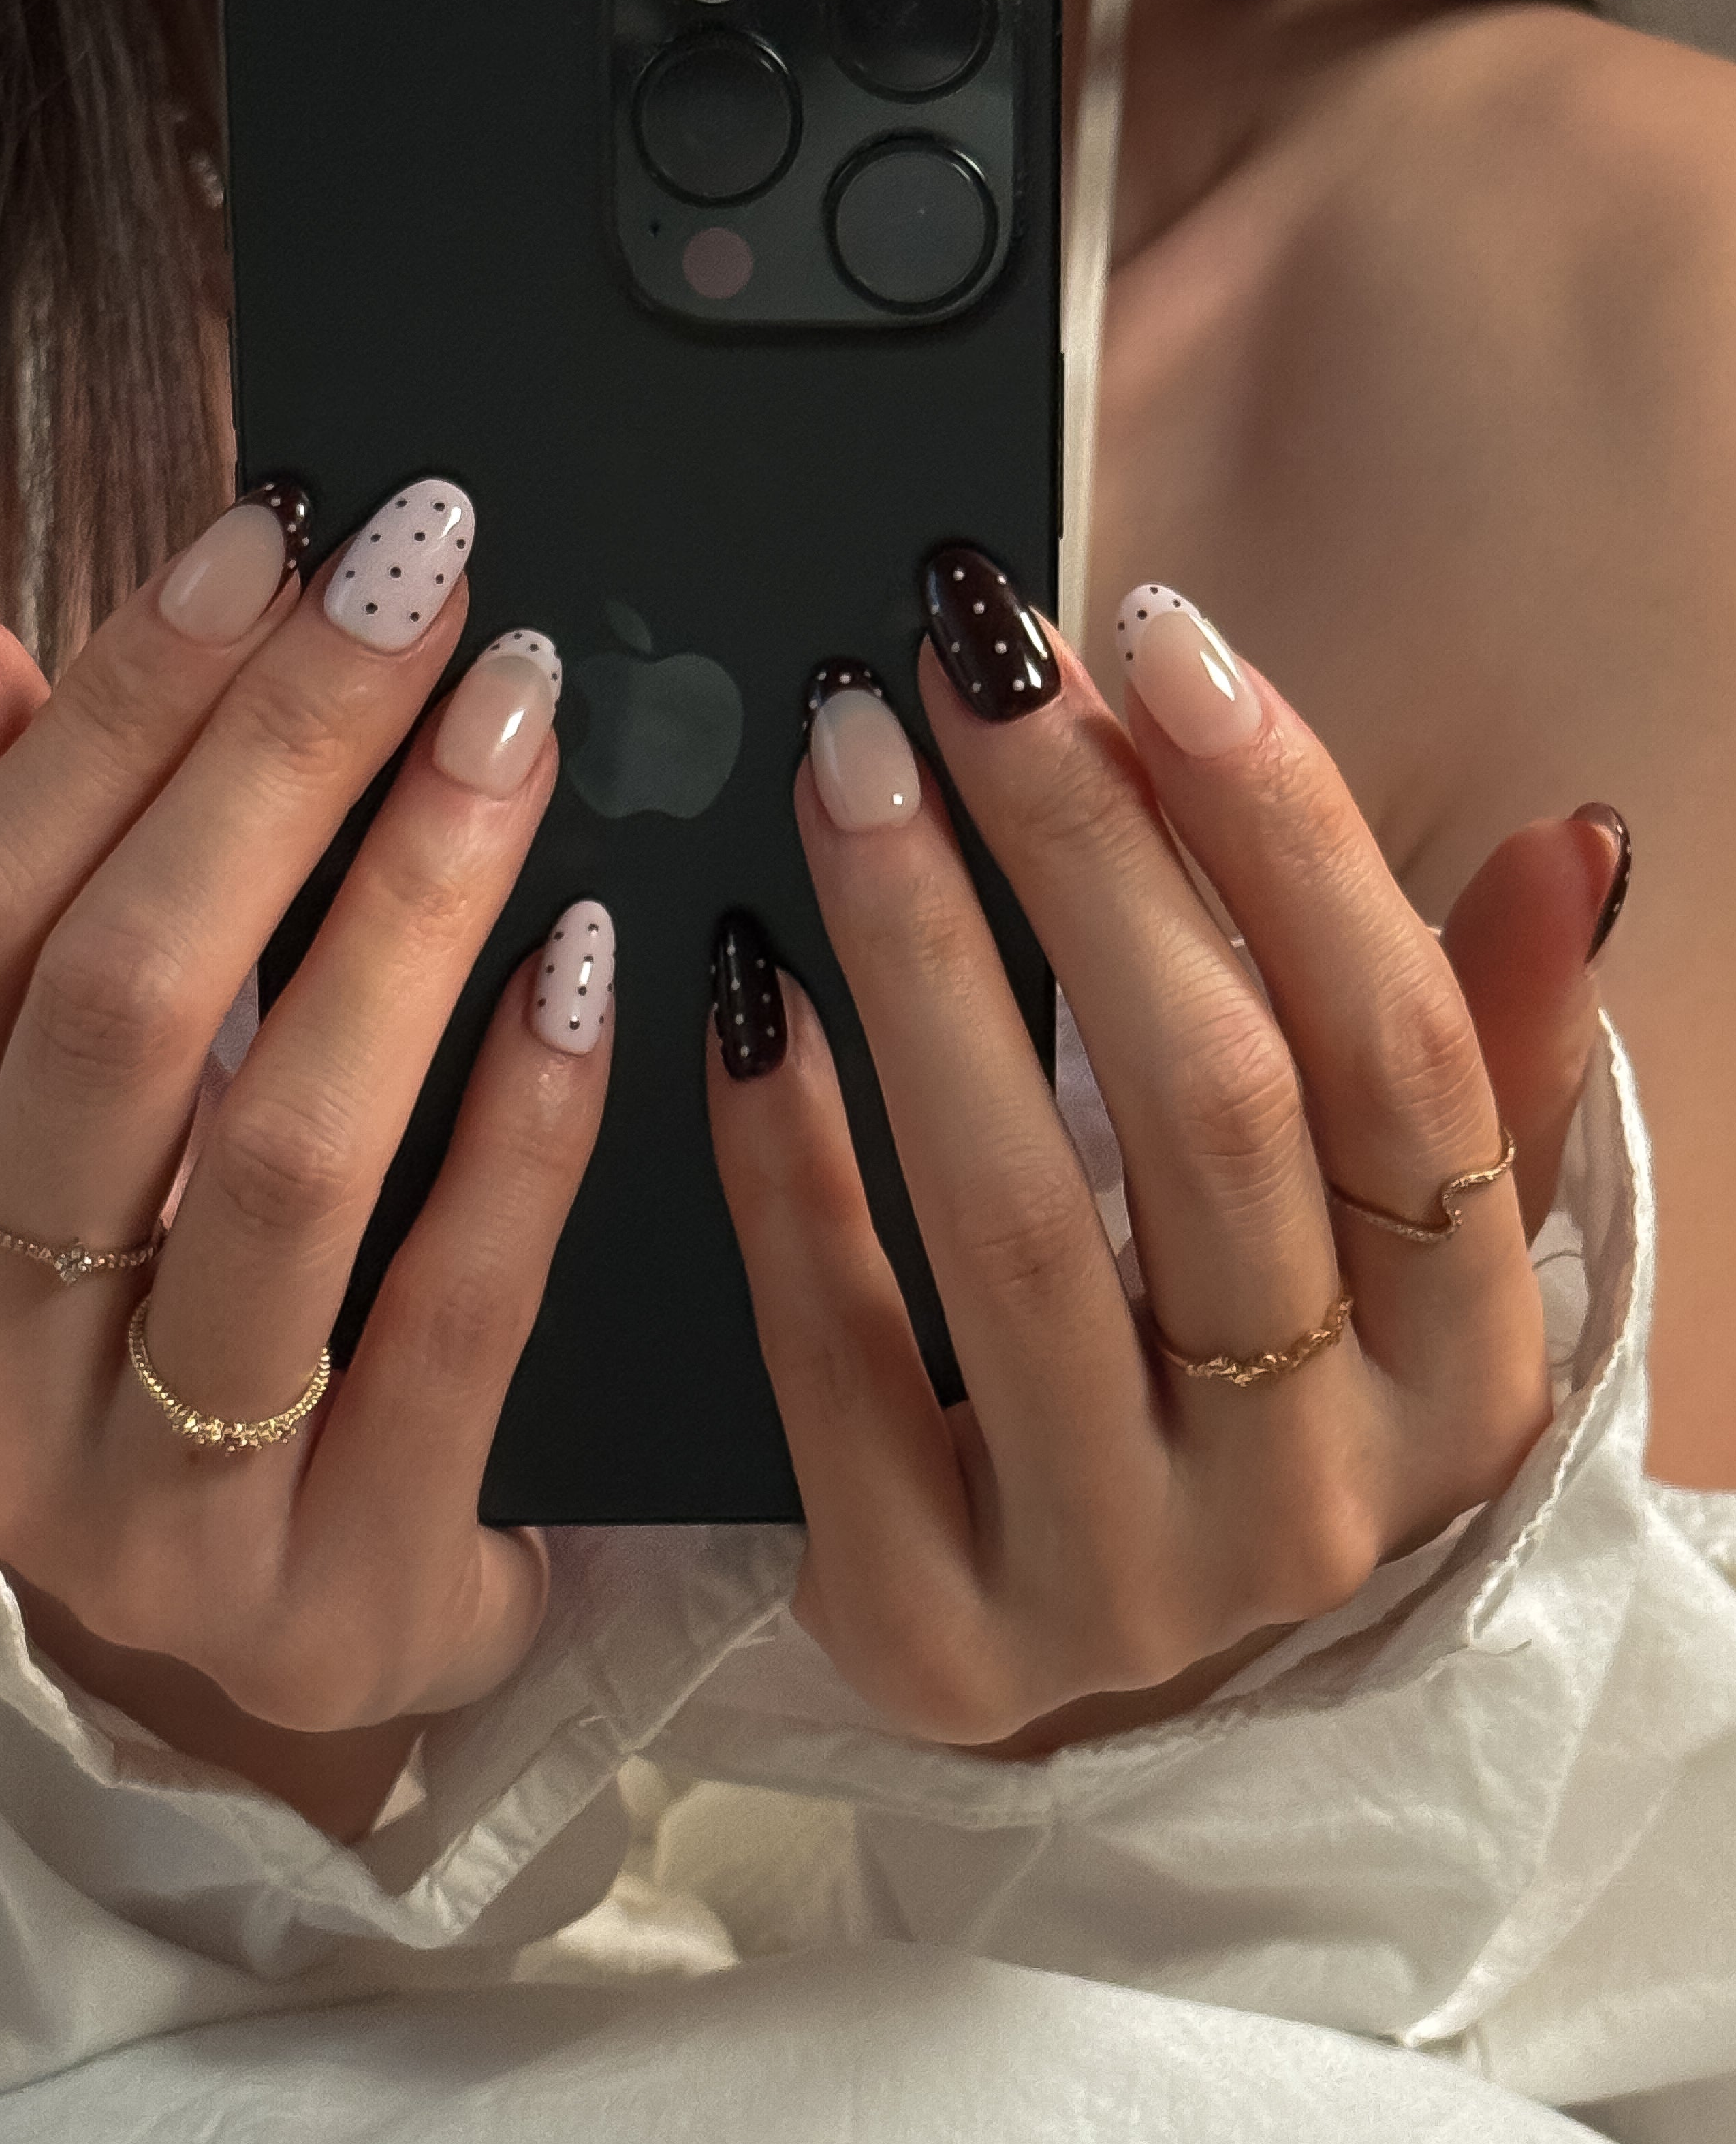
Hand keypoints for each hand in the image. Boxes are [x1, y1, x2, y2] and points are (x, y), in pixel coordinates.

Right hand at [0, 481, 607, 1813]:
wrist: (324, 1611)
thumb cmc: (200, 1317)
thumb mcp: (92, 1121)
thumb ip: (22, 910)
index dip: (121, 711)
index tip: (278, 537)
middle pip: (114, 1013)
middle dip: (274, 765)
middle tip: (433, 589)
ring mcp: (147, 1517)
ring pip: (274, 1158)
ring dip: (405, 910)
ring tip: (517, 730)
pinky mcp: (335, 1602)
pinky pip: (451, 1325)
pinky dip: (524, 1128)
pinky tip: (595, 965)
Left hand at [707, 556, 1624, 1749]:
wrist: (1118, 1669)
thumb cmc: (1259, 1397)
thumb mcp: (1398, 1254)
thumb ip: (1479, 1056)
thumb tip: (1567, 843)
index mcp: (1463, 1371)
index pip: (1406, 1064)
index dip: (1289, 834)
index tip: (1161, 639)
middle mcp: (1317, 1491)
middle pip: (1211, 1114)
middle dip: (1082, 850)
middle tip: (954, 657)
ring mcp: (1120, 1579)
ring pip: (1017, 1222)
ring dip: (922, 960)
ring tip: (845, 767)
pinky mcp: (932, 1627)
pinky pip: (836, 1359)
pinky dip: (784, 1161)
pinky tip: (743, 991)